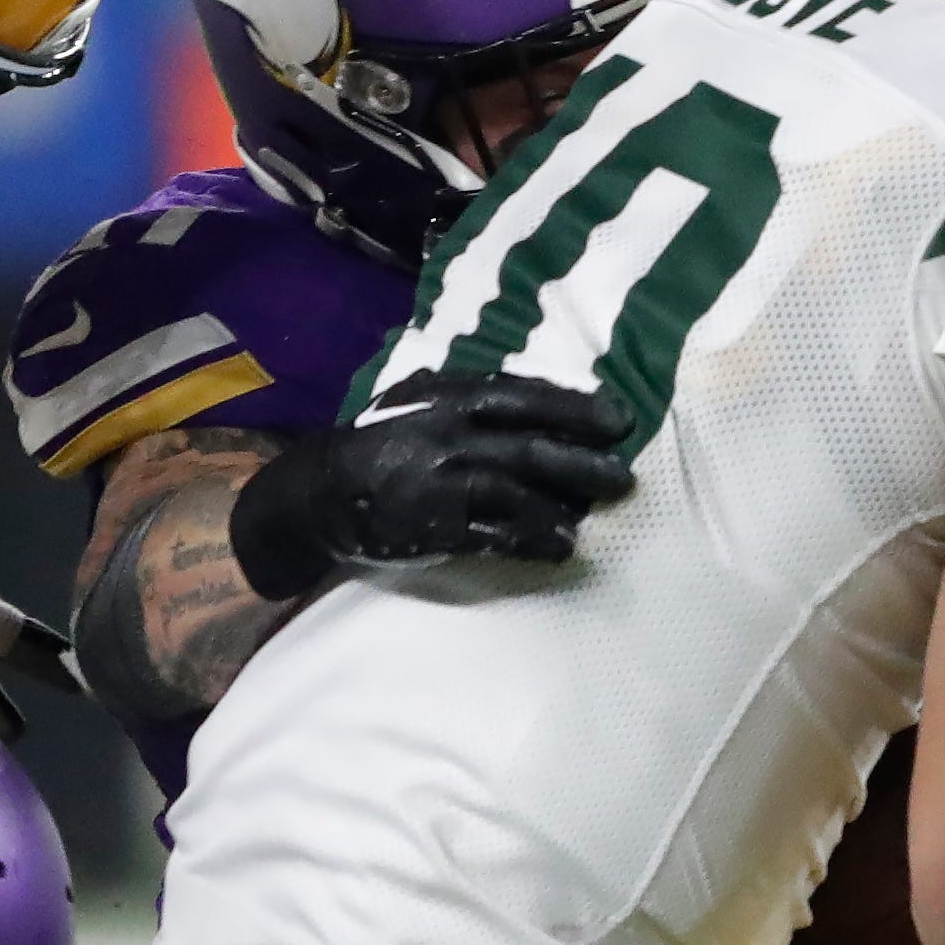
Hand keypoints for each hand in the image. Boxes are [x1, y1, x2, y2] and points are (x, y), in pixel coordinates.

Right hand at [223, 375, 638, 600]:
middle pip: (529, 447)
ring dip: (560, 508)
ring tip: (590, 521)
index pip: (522, 397)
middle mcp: (446, 435)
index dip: (573, 406)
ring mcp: (438, 482)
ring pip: (514, 492)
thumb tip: (546, 401)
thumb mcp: (422, 401)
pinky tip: (560, 548)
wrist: (322, 490)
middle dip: (581, 462)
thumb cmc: (385, 441)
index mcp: (447, 398)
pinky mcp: (432, 526)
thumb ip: (474, 398)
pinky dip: (530, 541)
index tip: (618, 419)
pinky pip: (492, 535)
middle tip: (623, 478)